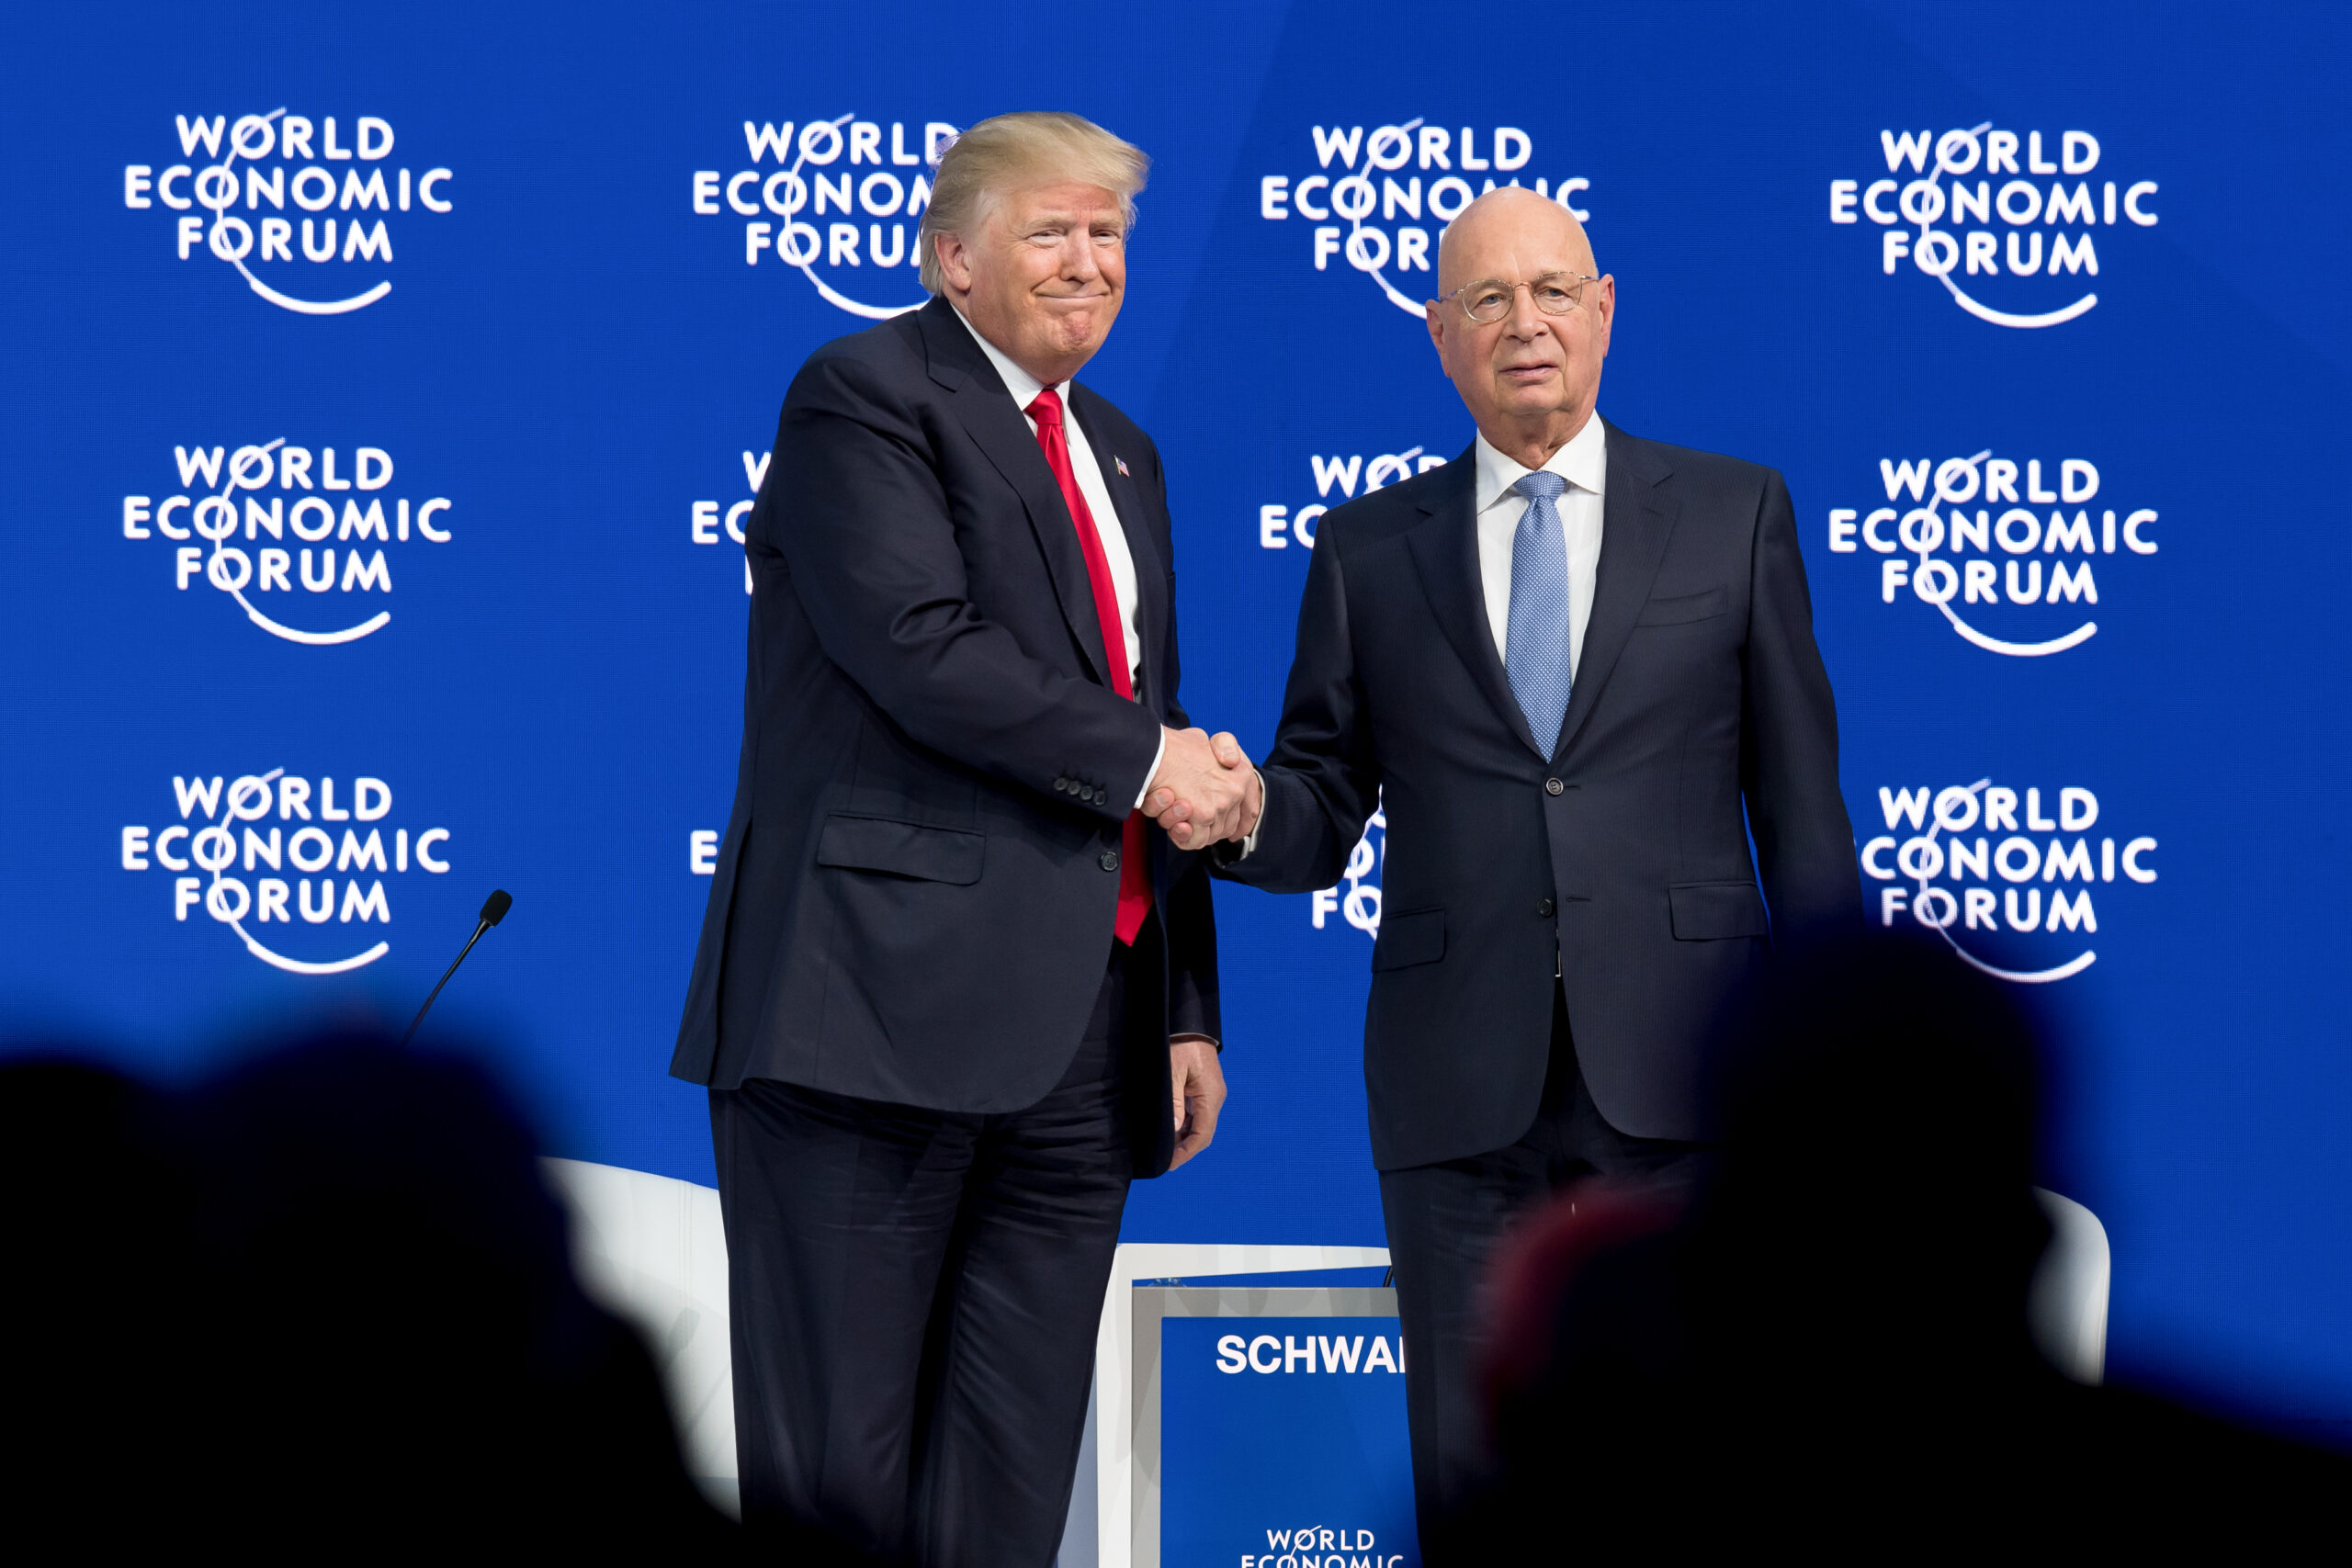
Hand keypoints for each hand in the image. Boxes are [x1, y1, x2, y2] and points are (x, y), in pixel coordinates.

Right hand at [1144, 728, 1262, 849]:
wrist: (1154, 751)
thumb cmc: (1174, 746)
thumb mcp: (1203, 739)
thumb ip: (1222, 748)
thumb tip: (1230, 760)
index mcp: (1241, 772)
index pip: (1249, 810)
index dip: (1241, 822)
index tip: (1234, 832)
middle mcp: (1235, 790)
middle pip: (1225, 825)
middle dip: (1204, 824)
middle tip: (1185, 811)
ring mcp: (1220, 804)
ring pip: (1208, 834)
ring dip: (1188, 828)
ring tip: (1173, 810)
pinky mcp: (1203, 815)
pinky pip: (1195, 841)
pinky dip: (1182, 836)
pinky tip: (1175, 824)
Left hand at [1168, 1035, 1226, 1170]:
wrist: (1190, 1023)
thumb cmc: (1181, 1045)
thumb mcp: (1172, 1073)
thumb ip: (1174, 1103)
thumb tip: (1173, 1131)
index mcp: (1211, 1096)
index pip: (1202, 1134)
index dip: (1187, 1152)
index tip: (1170, 1164)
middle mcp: (1215, 1098)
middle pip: (1202, 1133)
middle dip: (1184, 1148)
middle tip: (1163, 1159)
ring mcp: (1211, 1094)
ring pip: (1199, 1124)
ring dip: (1183, 1137)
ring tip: (1163, 1147)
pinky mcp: (1204, 1089)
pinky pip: (1196, 1113)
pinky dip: (1184, 1124)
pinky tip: (1170, 1129)